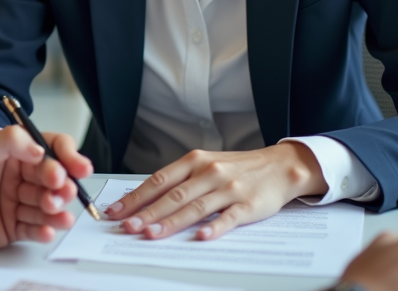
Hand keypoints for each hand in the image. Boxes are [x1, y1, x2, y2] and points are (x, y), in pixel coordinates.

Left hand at [0, 126, 92, 264]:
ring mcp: (12, 202)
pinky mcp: (9, 227)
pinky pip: (35, 228)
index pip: (46, 147)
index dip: (66, 155)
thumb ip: (5, 143)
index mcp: (6, 151)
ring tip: (55, 213)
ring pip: (47, 203)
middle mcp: (13, 175)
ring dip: (57, 207)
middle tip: (59, 191)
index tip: (77, 166)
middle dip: (61, 184)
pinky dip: (45, 229)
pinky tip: (47, 230)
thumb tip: (39, 146)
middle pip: (52, 177)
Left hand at [105, 142, 327, 239]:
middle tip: (128, 226)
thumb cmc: (237, 168)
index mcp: (195, 161)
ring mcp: (229, 188)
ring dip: (172, 221)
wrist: (280, 165)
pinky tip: (201, 237)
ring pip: (196, 206)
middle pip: (173, 195)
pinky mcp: (248, 204)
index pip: (159, 180)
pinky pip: (229, 217)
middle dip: (148, 212)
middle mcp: (209, 172)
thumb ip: (180, 181)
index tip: (116, 211)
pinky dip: (215, 227)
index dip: (137, 197)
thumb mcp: (206, 165)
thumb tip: (146, 199)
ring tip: (152, 234)